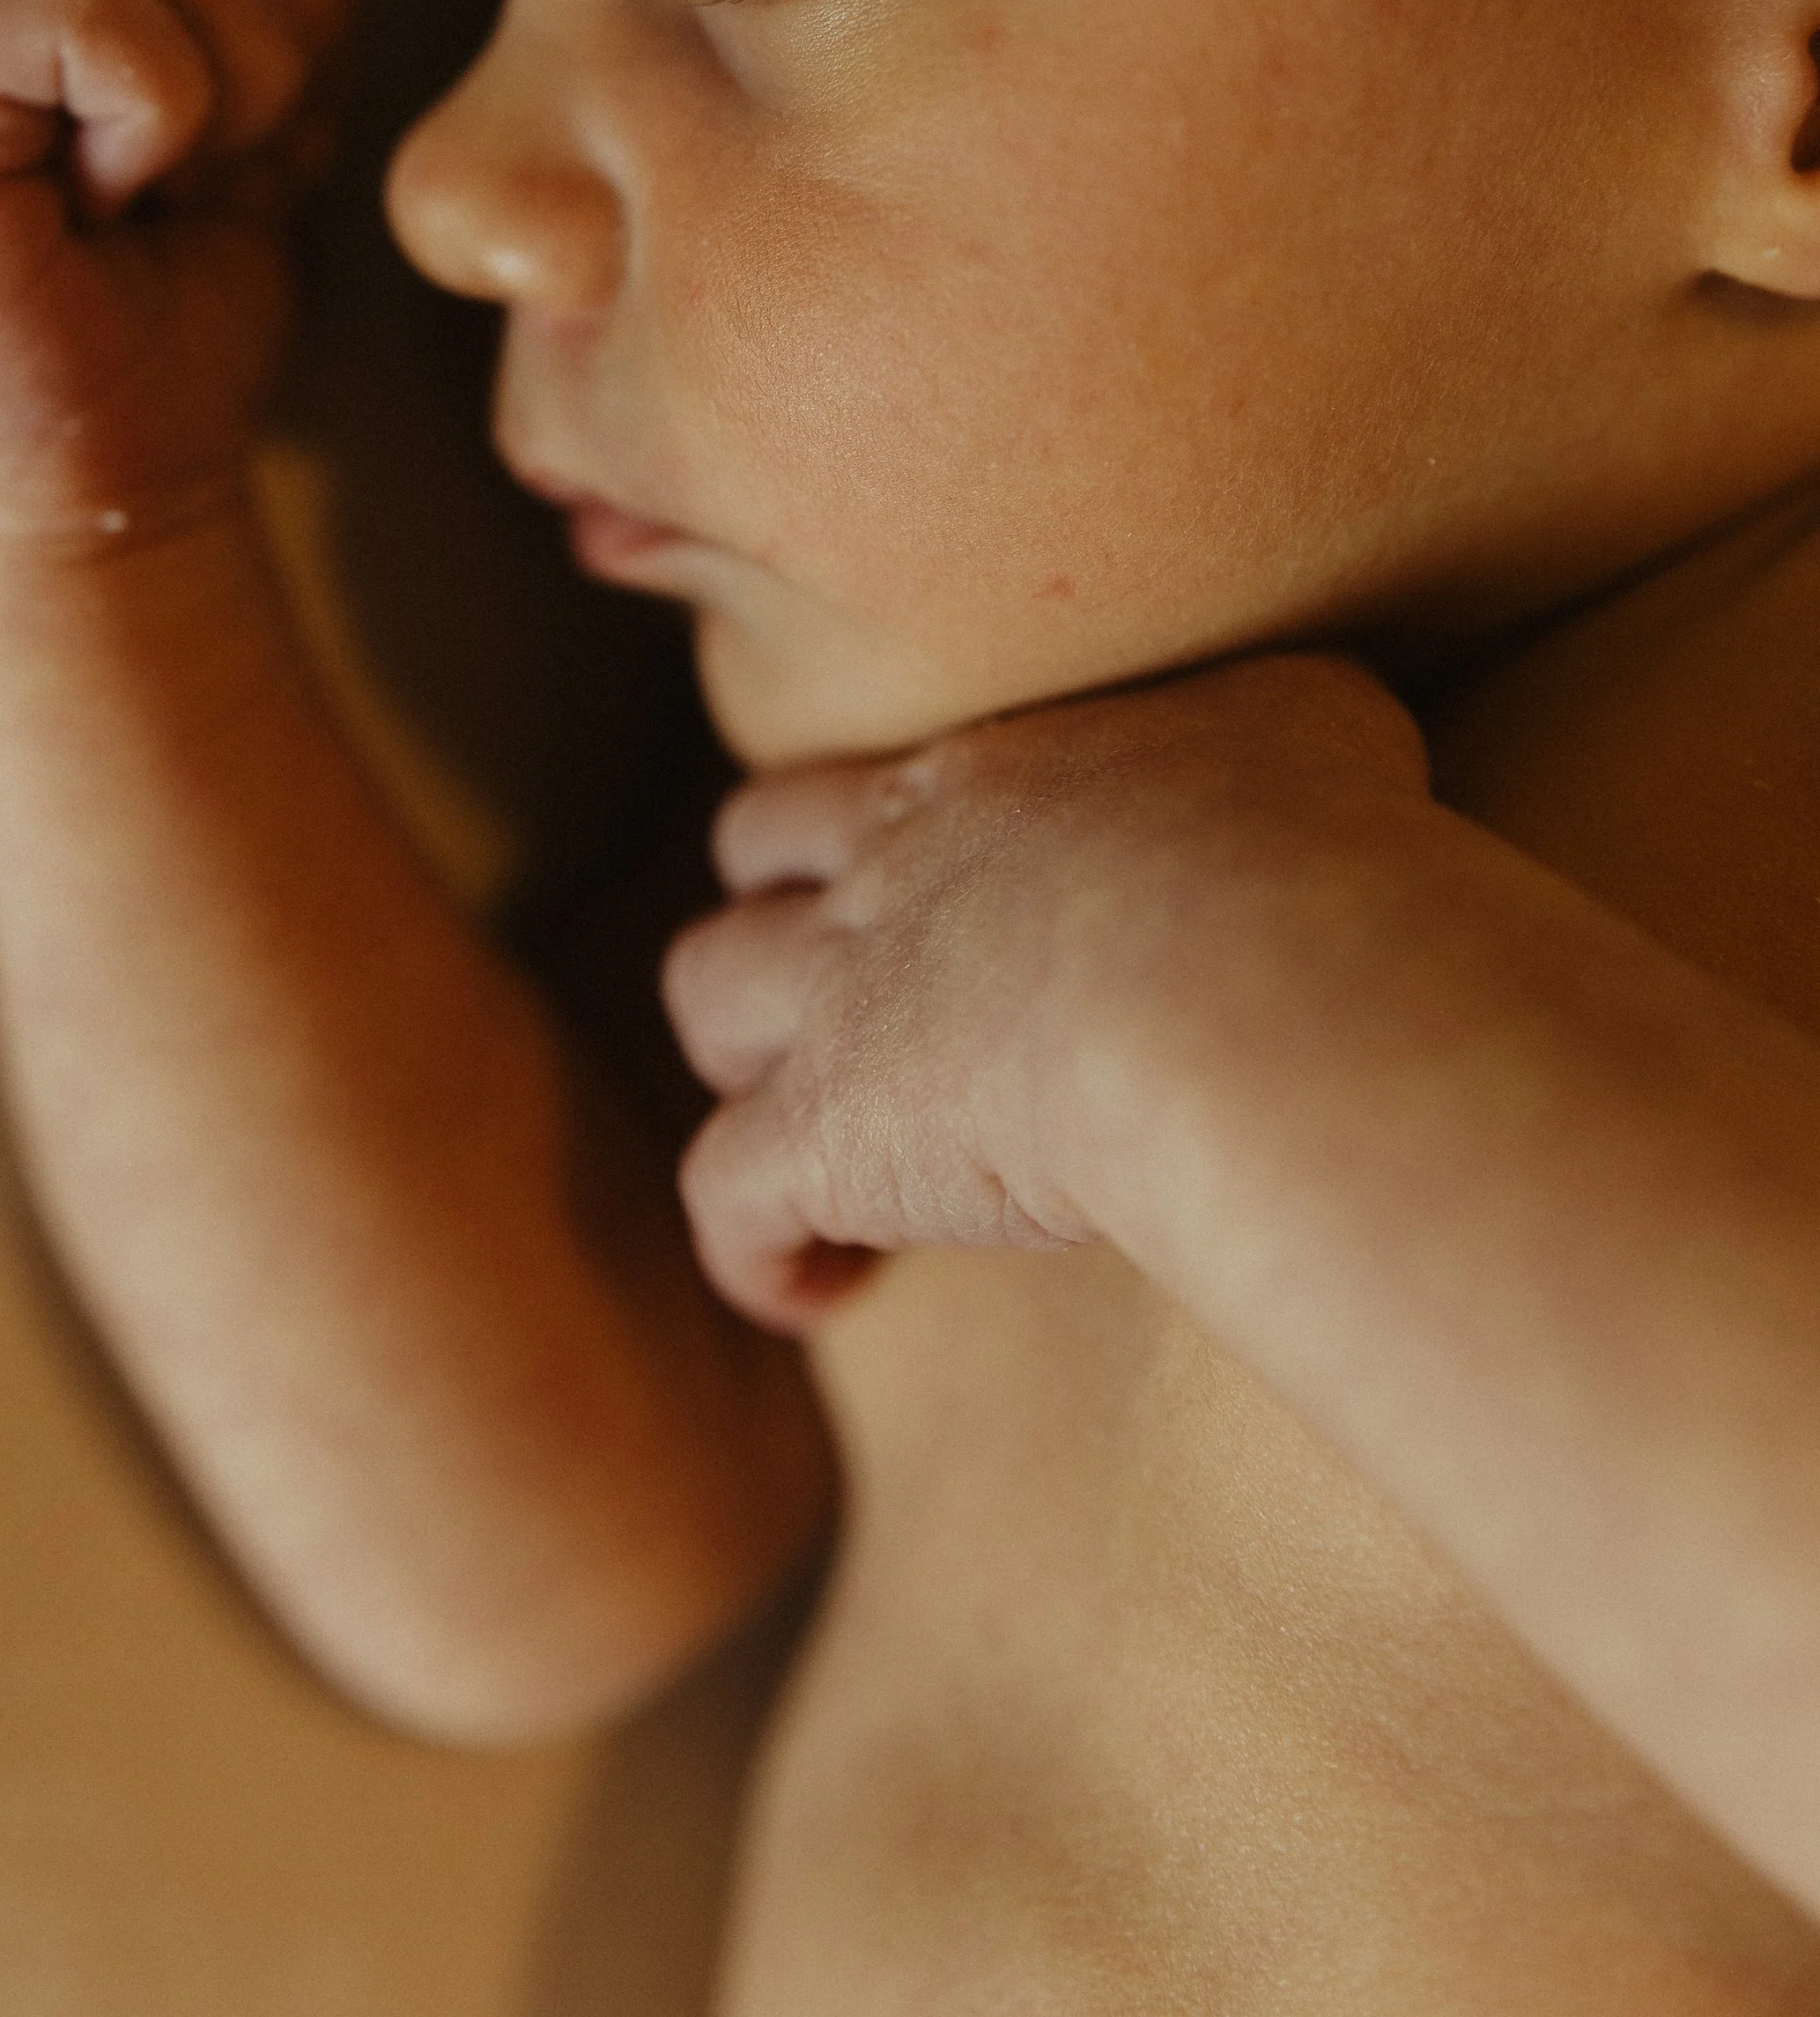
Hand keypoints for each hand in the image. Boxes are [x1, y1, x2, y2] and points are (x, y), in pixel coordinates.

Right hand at [0, 0, 347, 552]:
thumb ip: (256, 32)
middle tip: (195, 190)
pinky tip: (99, 208)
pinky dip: (148, 114)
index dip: (281, 31)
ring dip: (213, 85)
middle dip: (257, 48)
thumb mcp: (253, 160)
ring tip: (144, 198)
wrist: (107, 508)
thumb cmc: (177, 356)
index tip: (228, 175)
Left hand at [666, 655, 1428, 1332]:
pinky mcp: (828, 1135)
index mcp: (984, 780)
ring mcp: (841, 999)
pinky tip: (821, 1293)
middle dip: (777, 925)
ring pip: (705, 1001)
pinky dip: (753, 1250)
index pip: (867, 786)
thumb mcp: (1311, 723)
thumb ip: (1277, 725)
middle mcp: (886, 871)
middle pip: (747, 863)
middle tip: (850, 1019)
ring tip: (826, 1149)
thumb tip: (1308, 754)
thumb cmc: (1311, 844)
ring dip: (742, 1066)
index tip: (942, 920)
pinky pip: (722, 1197)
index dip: (870, 848)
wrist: (1245, 976)